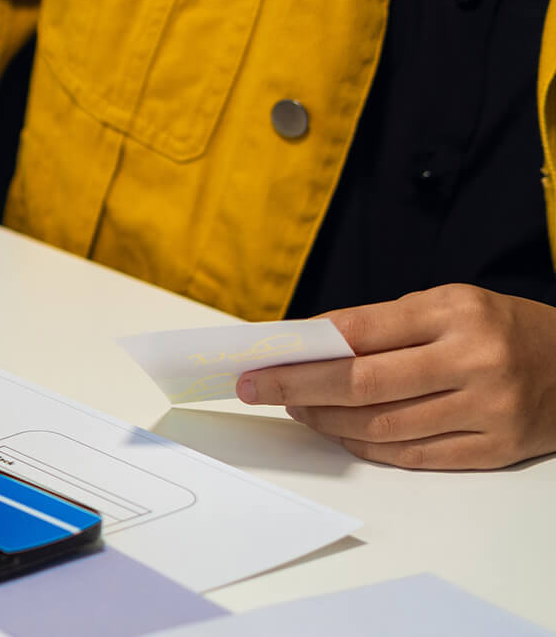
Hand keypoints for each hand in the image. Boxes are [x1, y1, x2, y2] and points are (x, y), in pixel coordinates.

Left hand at [237, 284, 555, 469]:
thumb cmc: (502, 330)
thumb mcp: (450, 305)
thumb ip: (383, 324)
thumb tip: (307, 345)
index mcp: (456, 312)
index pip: (360, 332)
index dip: (302, 351)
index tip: (259, 360)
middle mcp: (474, 359)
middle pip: (363, 383)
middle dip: (298, 389)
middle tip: (257, 389)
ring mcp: (488, 408)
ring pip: (383, 425)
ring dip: (328, 421)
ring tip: (298, 410)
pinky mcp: (496, 448)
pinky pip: (414, 454)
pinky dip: (368, 446)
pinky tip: (341, 433)